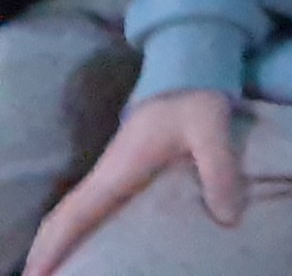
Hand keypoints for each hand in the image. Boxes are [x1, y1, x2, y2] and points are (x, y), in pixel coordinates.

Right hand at [26, 90, 241, 272]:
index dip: (55, 245)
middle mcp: (106, 172)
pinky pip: (85, 202)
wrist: (188, 65)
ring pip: (72, 210)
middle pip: (64, 216)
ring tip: (48, 269)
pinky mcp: (120, 166)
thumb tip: (228, 217)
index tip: (35, 275)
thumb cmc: (195, 98)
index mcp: (120, 169)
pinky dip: (73, 224)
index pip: (78, 213)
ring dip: (56, 238)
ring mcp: (110, 168)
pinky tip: (80, 238)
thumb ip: (219, 170)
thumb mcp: (212, 130)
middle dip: (46, 249)